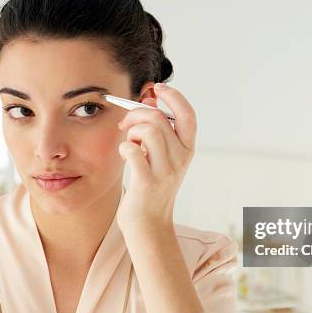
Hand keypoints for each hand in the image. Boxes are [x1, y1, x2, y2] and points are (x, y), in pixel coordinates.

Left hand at [116, 83, 196, 234]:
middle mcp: (180, 159)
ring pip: (148, 130)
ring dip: (131, 131)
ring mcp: (165, 171)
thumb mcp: (162, 157)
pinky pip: (132, 151)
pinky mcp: (147, 182)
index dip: (174, 96)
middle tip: (126, 125)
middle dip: (136, 114)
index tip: (157, 88)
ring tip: (129, 143)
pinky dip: (124, 147)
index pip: (188, 115)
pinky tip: (124, 155)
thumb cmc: (151, 186)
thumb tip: (149, 99)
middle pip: (159, 118)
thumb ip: (158, 129)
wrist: (149, 224)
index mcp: (187, 150)